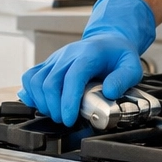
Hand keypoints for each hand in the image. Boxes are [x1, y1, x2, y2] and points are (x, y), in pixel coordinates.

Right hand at [18, 0, 156, 125]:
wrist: (107, 41)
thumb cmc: (117, 55)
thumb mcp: (131, 65)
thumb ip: (123, 79)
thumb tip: (109, 92)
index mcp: (88, 55)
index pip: (72, 78)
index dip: (67, 101)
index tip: (69, 119)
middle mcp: (67, 55)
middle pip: (50, 82)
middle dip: (54, 107)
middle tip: (64, 120)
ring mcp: (55, 59)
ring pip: (35, 80)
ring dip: (42, 102)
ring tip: (54, 113)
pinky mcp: (48, 64)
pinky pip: (30, 76)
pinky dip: (31, 93)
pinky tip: (41, 103)